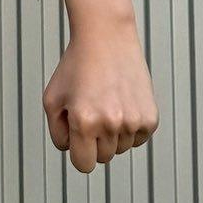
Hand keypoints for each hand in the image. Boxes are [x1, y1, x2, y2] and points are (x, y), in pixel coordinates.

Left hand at [43, 15, 159, 171]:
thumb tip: (73, 152)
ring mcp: (133, 121)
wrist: (106, 38)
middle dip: (94, 141)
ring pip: (120, 149)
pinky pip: (138, 139)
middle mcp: (110, 124)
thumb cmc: (76, 66)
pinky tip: (121, 103)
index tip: (78, 139)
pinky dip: (129, 128)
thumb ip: (58, 133)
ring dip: (112, 134)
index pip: (83, 164)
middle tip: (91, 110)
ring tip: (106, 103)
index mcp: (83, 121)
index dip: (78, 153)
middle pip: (103, 158)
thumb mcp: (52, 98)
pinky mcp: (150, 118)